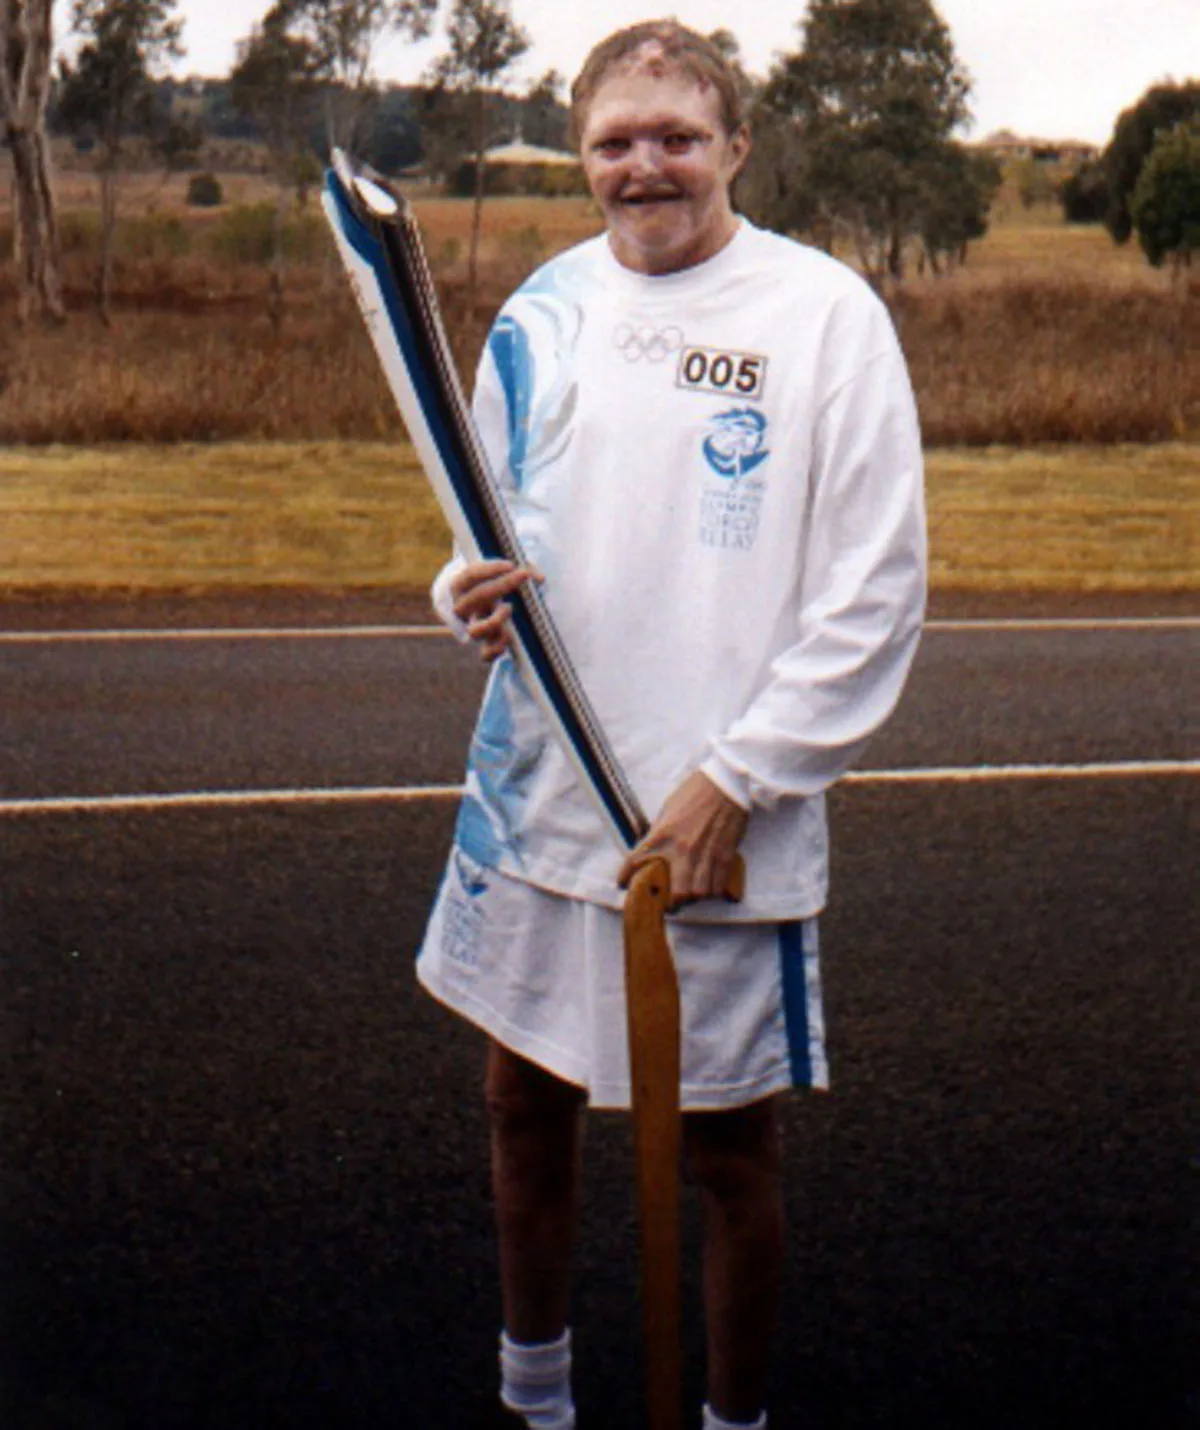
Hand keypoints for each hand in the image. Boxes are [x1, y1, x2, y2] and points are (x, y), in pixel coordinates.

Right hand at [450, 559, 541, 663]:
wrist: (482, 603)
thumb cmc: (494, 581)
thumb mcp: (504, 570)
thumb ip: (524, 570)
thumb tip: (540, 580)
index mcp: (461, 585)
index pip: (471, 575)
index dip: (491, 569)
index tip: (512, 564)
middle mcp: (463, 608)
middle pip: (476, 598)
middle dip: (501, 585)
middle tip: (522, 575)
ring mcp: (473, 627)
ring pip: (475, 631)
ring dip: (494, 621)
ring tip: (509, 607)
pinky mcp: (484, 645)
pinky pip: (485, 655)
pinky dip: (497, 649)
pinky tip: (510, 636)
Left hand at [618, 770, 747, 911]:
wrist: (725, 784)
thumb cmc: (695, 792)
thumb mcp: (667, 810)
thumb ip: (659, 833)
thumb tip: (653, 849)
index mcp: (663, 835)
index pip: (636, 861)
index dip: (626, 876)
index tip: (623, 883)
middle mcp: (682, 849)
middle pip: (676, 894)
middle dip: (672, 904)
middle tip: (670, 903)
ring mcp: (705, 855)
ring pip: (700, 893)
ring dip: (694, 897)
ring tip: (691, 895)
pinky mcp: (725, 856)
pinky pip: (719, 885)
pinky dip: (714, 890)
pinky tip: (710, 886)